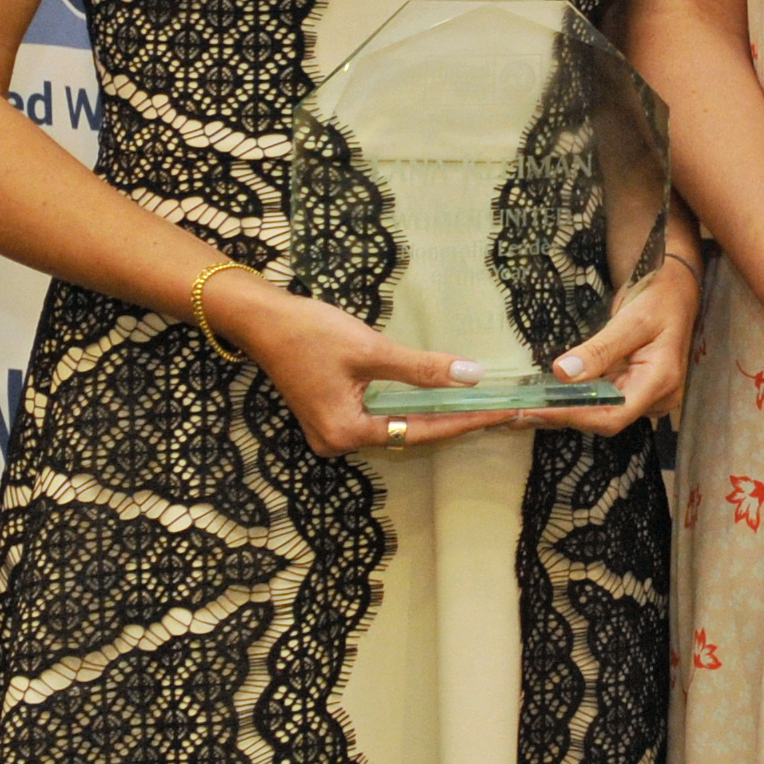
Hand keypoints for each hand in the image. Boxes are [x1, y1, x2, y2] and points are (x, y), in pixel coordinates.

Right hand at [215, 276, 522, 457]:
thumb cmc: (309, 333)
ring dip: (436, 416)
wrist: (260, 320)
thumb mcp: (371, 350)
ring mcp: (332, 433)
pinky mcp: (332, 417)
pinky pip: (382, 417)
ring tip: (481, 408)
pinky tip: (441, 400)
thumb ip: (421, 369)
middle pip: (410, 434)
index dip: (465, 421)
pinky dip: (412, 408)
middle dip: (455, 422)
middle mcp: (338, 442)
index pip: (420, 431)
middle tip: (501, 413)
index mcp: (346, 433)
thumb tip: (472, 376)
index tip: (502, 414)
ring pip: (397, 427)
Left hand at [522, 257, 698, 435]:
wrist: (676, 294)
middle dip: (559, 417)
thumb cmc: (660, 301)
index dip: (573, 417)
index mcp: (659, 382)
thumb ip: (599, 349)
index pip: (613, 415)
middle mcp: (655, 399)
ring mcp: (645, 398)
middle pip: (602, 420)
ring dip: (560, 413)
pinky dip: (571, 403)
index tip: (536, 410)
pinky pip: (600, 404)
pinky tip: (543, 401)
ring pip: (598, 415)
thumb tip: (563, 374)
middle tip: (513, 413)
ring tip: (519, 410)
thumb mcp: (631, 320)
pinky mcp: (633, 392)